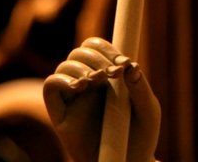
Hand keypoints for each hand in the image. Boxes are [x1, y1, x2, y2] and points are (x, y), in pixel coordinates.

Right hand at [43, 37, 160, 161]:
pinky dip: (61, 79)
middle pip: (80, 52)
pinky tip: (78, 86)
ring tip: (95, 80)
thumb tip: (131, 65)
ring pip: (65, 66)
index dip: (107, 48)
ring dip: (80, 67)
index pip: (97, 47)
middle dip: (96, 57)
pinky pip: (50, 86)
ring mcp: (74, 97)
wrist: (129, 161)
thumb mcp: (148, 111)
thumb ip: (140, 88)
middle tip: (112, 73)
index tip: (122, 63)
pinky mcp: (60, 114)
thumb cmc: (140, 135)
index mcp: (108, 74)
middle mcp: (88, 82)